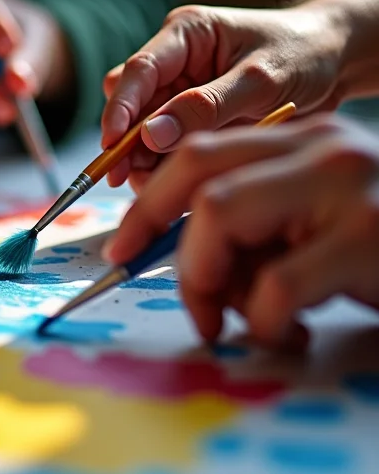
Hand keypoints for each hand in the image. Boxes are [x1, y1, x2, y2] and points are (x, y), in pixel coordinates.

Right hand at [101, 4, 349, 188]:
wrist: (337, 62)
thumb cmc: (305, 53)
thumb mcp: (261, 79)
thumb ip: (206, 106)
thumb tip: (152, 135)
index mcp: (185, 35)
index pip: (138, 70)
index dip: (119, 109)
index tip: (111, 145)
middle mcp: (175, 63)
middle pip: (131, 105)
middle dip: (126, 143)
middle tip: (127, 178)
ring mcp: (181, 92)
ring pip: (143, 131)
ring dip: (144, 159)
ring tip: (154, 187)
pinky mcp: (192, 119)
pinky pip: (166, 146)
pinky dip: (166, 167)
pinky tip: (176, 185)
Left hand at [104, 115, 378, 349]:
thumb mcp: (312, 228)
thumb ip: (254, 227)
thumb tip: (178, 257)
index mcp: (301, 141)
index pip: (196, 155)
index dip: (148, 204)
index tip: (120, 248)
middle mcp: (321, 148)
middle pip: (199, 179)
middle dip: (166, 241)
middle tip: (174, 296)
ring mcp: (348, 185)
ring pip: (221, 217)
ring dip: (210, 282)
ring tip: (235, 319)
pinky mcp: (372, 234)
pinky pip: (276, 285)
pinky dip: (264, 321)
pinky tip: (286, 333)